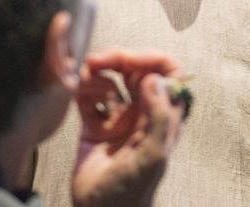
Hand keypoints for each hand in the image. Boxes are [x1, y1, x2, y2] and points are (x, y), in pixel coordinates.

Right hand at [71, 49, 185, 206]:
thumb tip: (155, 79)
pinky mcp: (93, 124)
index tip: (133, 59)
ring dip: (99, 72)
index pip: (169, 74)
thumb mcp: (153, 155)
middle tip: (99, 59)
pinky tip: (80, 94)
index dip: (154, 60)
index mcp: (163, 117)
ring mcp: (118, 117)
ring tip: (86, 75)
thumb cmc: (132, 190)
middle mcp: (143, 113)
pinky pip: (90, 95)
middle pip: (137, 71)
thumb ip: (159, 117)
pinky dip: (84, 88)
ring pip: (112, 78)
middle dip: (120, 59)